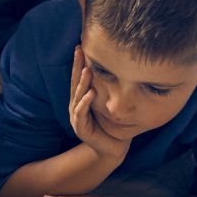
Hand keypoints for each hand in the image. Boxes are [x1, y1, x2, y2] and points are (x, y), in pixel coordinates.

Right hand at [67, 46, 129, 162]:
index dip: (79, 63)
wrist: (111, 149)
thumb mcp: (109, 105)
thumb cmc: (112, 127)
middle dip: (77, 66)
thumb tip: (121, 71)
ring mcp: (76, 116)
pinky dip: (85, 102)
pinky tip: (90, 93)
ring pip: (78, 95)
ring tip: (87, 70)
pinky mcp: (80, 127)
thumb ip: (108, 91)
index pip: (79, 77)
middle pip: (75, 82)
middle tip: (79, 51)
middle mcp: (76, 105)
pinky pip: (81, 112)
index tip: (80, 47)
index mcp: (82, 99)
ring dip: (82, 82)